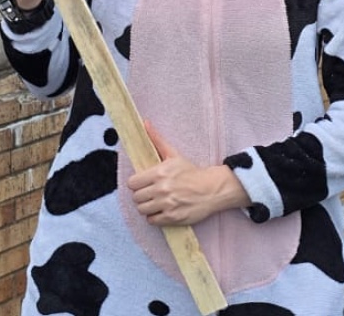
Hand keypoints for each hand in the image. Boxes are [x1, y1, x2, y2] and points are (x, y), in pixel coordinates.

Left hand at [127, 122, 247, 226]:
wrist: (211, 189)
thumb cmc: (191, 171)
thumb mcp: (173, 154)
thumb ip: (156, 140)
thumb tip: (145, 123)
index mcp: (159, 172)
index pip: (132, 183)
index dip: (136, 183)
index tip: (141, 183)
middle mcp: (161, 189)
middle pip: (136, 197)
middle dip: (140, 195)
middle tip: (148, 193)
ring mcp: (167, 204)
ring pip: (142, 210)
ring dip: (146, 207)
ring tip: (153, 202)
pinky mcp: (172, 217)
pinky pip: (152, 220)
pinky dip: (154, 217)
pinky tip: (160, 210)